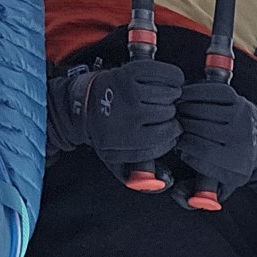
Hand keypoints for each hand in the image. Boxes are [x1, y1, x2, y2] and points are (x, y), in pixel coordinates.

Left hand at [48, 60, 185, 182]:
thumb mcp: (118, 161)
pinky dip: (173, 77)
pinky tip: (169, 82)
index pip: (169, 138)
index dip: (171, 134)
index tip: (166, 129)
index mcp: (127, 139)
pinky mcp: (130, 72)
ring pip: (170, 95)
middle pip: (171, 115)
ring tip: (164, 98)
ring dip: (172, 96)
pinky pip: (167, 74)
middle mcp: (129, 115)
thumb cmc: (106, 133)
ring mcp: (129, 92)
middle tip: (162, 112)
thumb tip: (162, 184)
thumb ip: (141, 178)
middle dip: (170, 115)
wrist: (83, 104)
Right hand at [171, 83, 256, 200]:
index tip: (178, 145)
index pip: (200, 151)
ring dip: (182, 109)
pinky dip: (192, 92)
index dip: (183, 146)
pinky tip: (184, 98)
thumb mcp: (219, 186)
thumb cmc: (230, 163)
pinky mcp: (238, 100)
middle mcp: (241, 141)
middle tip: (175, 128)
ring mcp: (240, 118)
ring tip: (176, 114)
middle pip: (198, 129)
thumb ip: (197, 196)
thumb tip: (182, 196)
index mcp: (237, 166)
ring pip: (200, 109)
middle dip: (180, 127)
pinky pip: (209, 92)